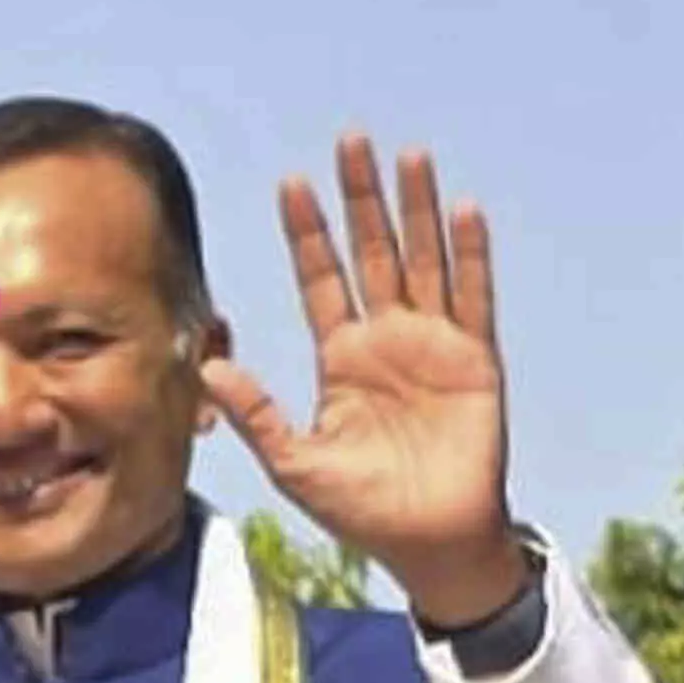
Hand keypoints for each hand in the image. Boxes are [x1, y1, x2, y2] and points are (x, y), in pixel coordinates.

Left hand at [198, 135, 530, 621]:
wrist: (427, 542)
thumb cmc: (361, 509)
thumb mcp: (295, 463)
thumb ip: (254, 415)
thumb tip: (207, 364)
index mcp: (341, 357)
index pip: (320, 279)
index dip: (308, 233)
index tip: (291, 184)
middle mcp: (386, 339)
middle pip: (371, 252)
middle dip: (361, 198)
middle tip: (351, 140)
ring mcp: (433, 343)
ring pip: (423, 259)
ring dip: (416, 209)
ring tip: (408, 156)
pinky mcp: (476, 359)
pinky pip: (473, 297)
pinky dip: (469, 255)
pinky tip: (461, 211)